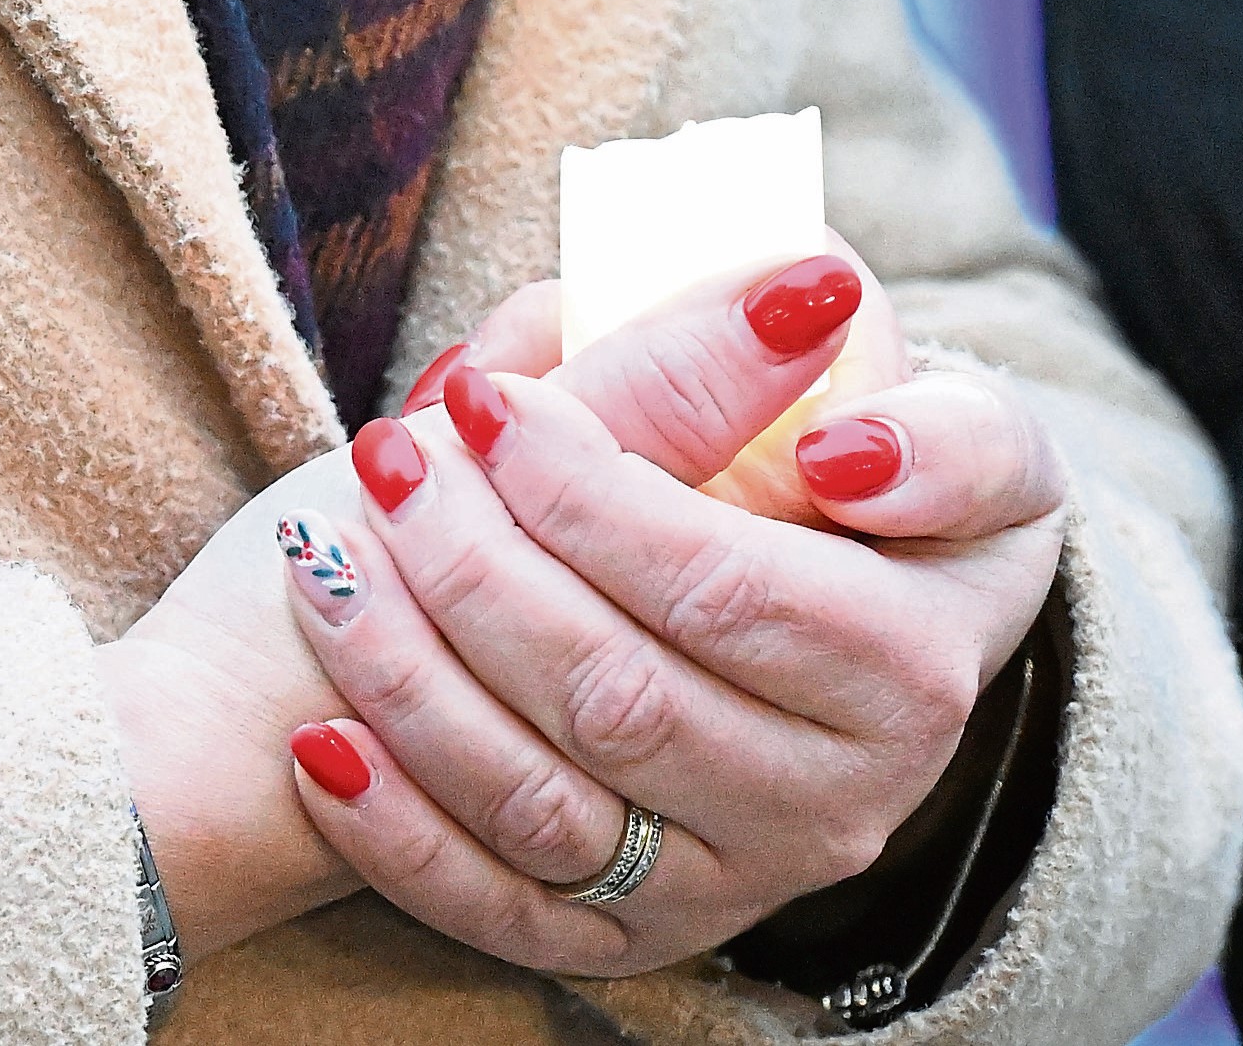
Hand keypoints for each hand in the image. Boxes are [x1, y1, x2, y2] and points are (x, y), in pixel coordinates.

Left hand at [281, 251, 1065, 974]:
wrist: (846, 639)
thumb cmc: (870, 501)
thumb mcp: (918, 428)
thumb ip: (846, 383)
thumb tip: (810, 311)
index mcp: (918, 663)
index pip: (733, 589)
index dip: (594, 498)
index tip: (491, 400)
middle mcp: (842, 800)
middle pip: (619, 695)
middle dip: (476, 566)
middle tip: (393, 453)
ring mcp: (737, 878)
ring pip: (544, 799)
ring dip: (409, 675)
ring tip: (331, 551)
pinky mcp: (643, 932)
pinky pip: (500, 908)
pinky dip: (396, 827)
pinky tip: (324, 738)